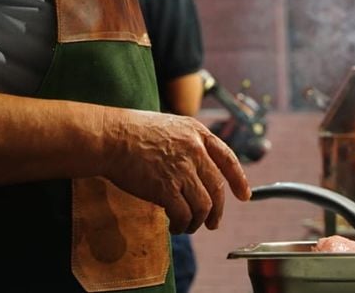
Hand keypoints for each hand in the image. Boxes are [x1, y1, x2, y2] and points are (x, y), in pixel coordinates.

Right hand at [98, 109, 249, 234]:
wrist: (110, 137)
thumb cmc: (132, 131)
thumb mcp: (169, 126)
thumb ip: (186, 144)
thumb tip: (196, 170)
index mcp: (196, 133)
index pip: (227, 158)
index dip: (238, 179)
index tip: (244, 195)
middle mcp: (194, 150)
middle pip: (217, 187)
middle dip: (217, 211)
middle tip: (212, 223)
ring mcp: (182, 169)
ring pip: (203, 205)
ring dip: (198, 221)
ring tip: (188, 226)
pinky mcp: (166, 188)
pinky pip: (183, 215)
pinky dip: (182, 225)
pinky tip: (175, 227)